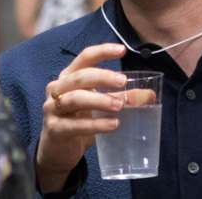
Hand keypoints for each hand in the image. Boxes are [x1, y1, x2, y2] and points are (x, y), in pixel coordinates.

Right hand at [36, 43, 126, 191]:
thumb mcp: (98, 106)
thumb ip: (120, 97)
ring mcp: (52, 109)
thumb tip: (149, 95)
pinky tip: (113, 125)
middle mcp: (57, 89)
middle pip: (79, 77)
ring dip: (99, 100)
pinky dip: (96, 124)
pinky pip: (75, 125)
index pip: (84, 58)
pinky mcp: (55, 129)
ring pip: (75, 99)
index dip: (102, 52)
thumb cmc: (77, 121)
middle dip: (102, 77)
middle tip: (123, 81)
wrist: (56, 151)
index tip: (122, 50)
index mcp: (68, 77)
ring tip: (120, 105)